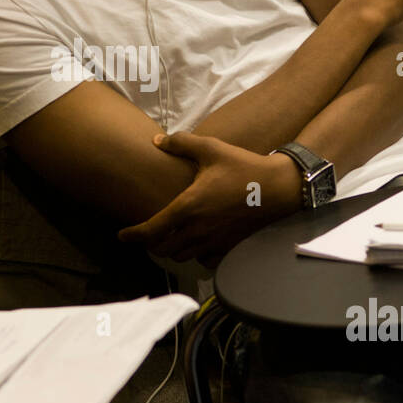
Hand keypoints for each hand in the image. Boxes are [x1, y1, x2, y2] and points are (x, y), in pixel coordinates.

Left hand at [117, 132, 300, 266]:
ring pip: (183, 257)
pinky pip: (205, 261)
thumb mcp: (210, 149)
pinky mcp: (230, 248)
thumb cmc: (243, 167)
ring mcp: (215, 242)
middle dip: (152, 244)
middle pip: (163, 250)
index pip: (151, 231)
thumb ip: (181, 143)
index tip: (122, 236)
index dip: (132, 236)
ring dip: (173, 249)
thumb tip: (157, 141)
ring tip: (170, 237)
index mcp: (188, 207)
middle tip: (148, 235)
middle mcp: (198, 230)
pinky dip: (196, 255)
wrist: (279, 187)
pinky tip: (197, 243)